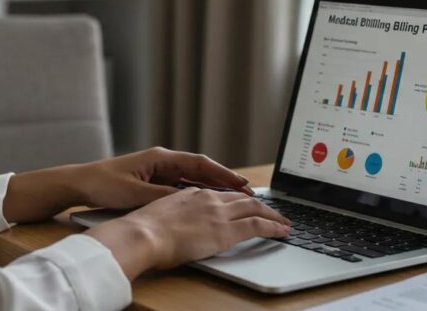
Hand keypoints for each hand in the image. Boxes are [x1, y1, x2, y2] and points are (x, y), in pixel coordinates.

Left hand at [75, 146, 254, 210]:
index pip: (200, 163)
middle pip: (201, 169)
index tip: (241, 183)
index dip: (223, 173)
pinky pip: (182, 184)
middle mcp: (162, 160)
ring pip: (193, 177)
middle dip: (224, 180)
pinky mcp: (153, 180)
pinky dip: (197, 191)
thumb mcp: (136, 194)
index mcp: (161, 157)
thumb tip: (189, 199)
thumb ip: (164, 196)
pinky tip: (208, 202)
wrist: (81, 183)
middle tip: (247, 191)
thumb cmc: (105, 184)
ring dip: (213, 187)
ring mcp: (158, 170)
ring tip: (235, 197)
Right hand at [85, 187, 290, 279]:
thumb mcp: (159, 215)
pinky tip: (282, 231)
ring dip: (273, 215)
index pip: (222, 194)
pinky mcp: (226, 231)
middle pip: (243, 198)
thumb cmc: (143, 231)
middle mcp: (209, 199)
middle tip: (273, 212)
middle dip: (261, 205)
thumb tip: (175, 226)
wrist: (142, 234)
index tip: (246, 203)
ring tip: (284, 222)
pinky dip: (274, 226)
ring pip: (256, 208)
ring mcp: (218, 213)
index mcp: (192, 193)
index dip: (238, 199)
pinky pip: (258, 225)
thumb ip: (174, 216)